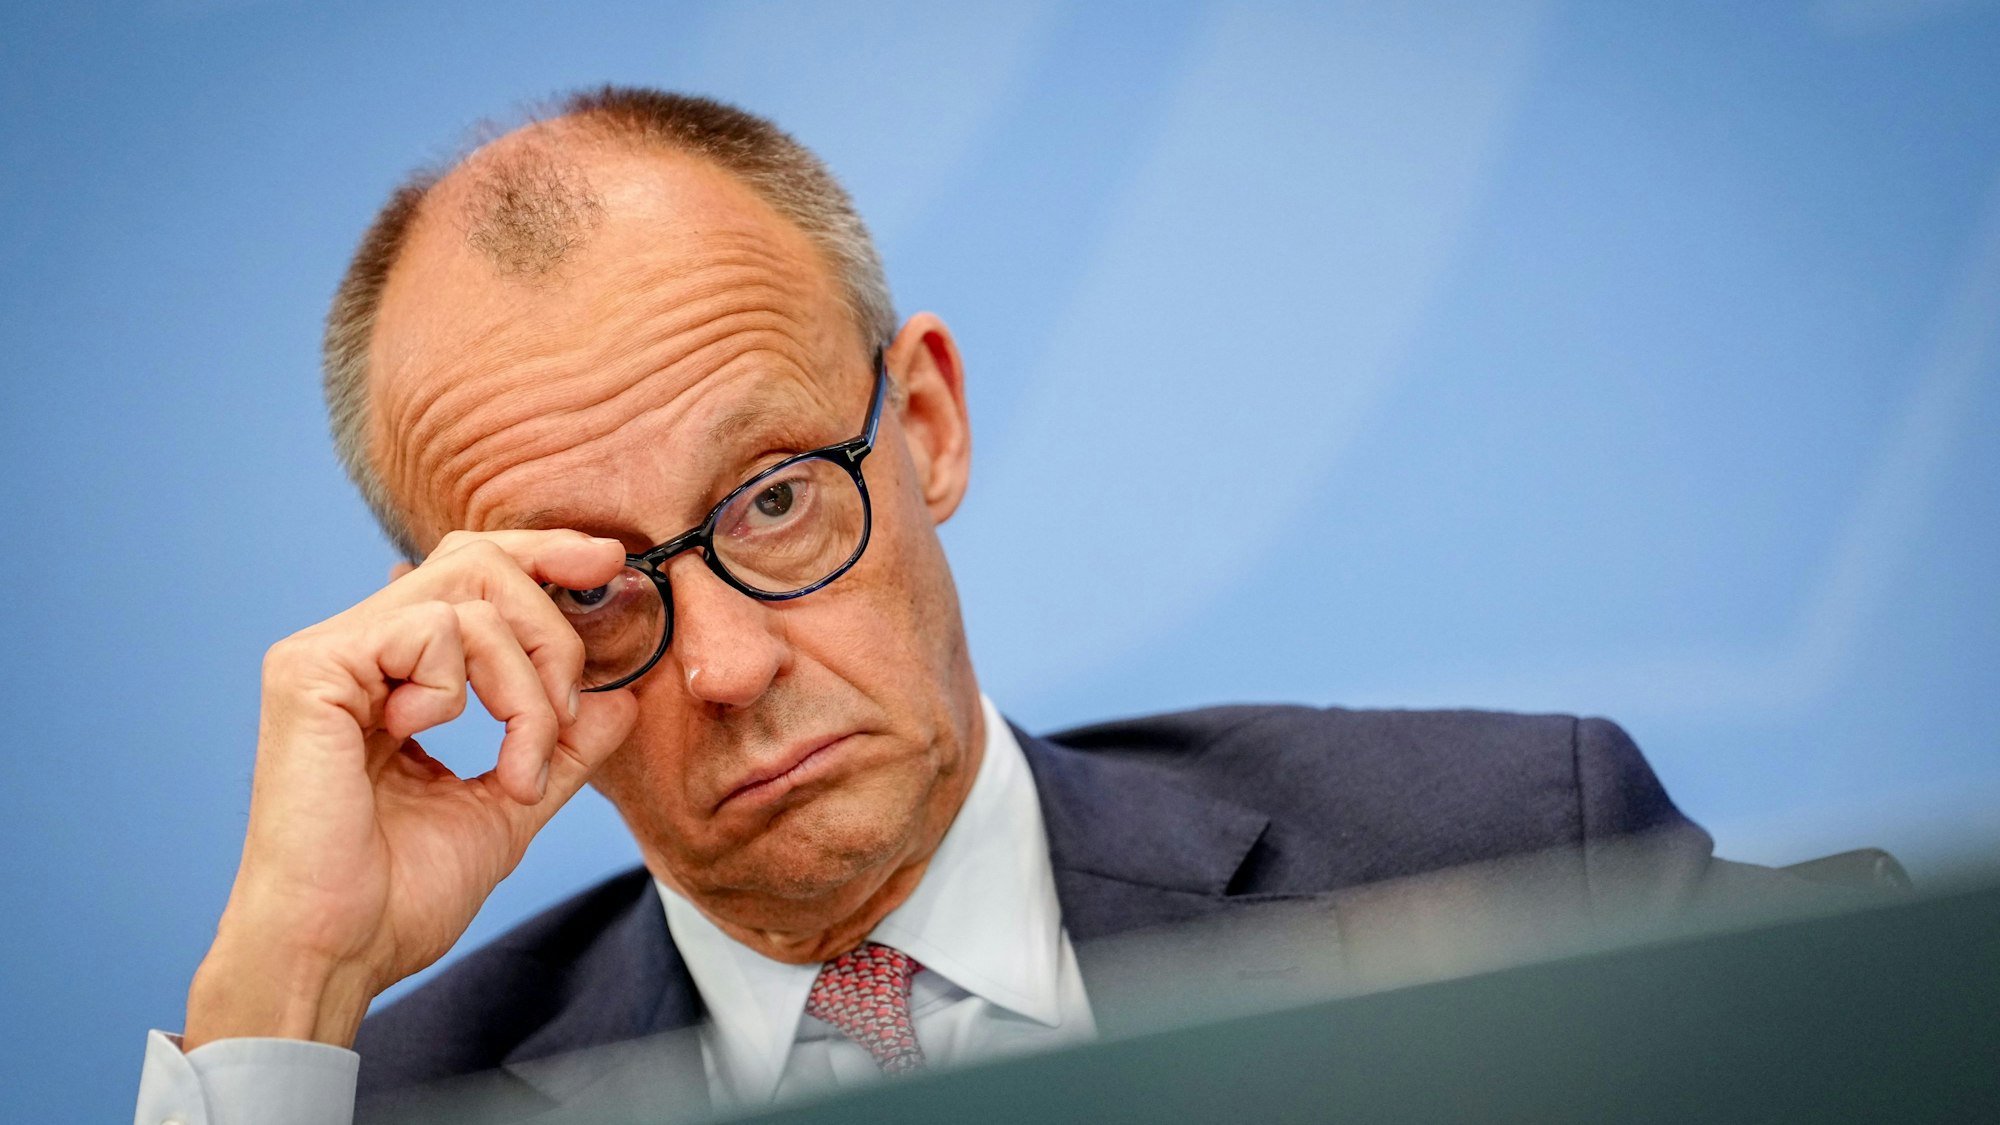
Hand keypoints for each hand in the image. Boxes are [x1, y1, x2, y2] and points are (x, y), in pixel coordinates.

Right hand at [182, 530, 639, 1048]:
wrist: (339, 951)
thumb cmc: (400, 896)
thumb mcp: (509, 806)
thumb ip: (561, 747)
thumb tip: (621, 699)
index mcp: (392, 674)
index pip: (469, 571)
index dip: (541, 554)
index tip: (607, 562)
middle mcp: (354, 649)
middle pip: (478, 564)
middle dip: (552, 631)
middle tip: (560, 716)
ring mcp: (327, 654)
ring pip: (472, 602)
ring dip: (523, 689)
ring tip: (516, 768)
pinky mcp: (310, 670)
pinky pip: (430, 630)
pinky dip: (462, 691)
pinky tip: (431, 743)